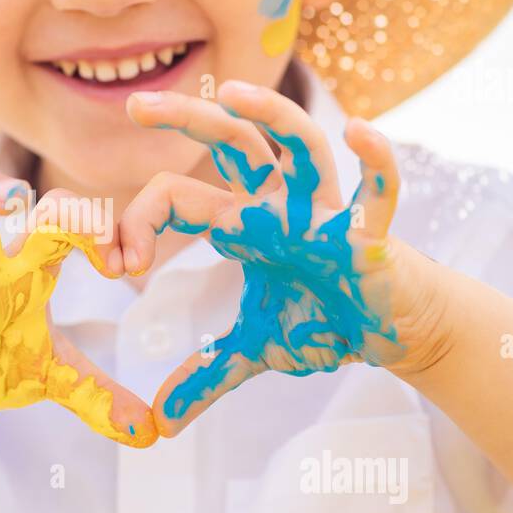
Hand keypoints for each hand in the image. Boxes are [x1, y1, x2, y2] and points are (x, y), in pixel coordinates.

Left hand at [121, 80, 448, 435]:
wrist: (393, 329)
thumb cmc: (324, 318)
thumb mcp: (254, 349)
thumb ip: (205, 375)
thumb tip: (160, 422)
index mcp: (246, 221)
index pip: (181, 198)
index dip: (143, 222)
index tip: (119, 265)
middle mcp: (282, 204)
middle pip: (233, 145)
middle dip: (187, 118)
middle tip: (136, 105)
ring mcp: (327, 213)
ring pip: (300, 147)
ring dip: (269, 117)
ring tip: (231, 91)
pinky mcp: (371, 235)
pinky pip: (379, 189)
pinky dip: (375, 160)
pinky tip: (360, 132)